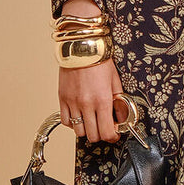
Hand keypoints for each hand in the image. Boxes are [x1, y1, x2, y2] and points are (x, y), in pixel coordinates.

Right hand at [57, 0, 124, 142]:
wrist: (82, 47)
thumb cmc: (99, 61)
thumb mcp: (115, 81)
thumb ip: (118, 102)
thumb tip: (120, 117)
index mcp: (103, 100)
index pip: (107, 132)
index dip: (112, 137)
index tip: (114, 134)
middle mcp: (87, 104)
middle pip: (93, 135)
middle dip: (100, 135)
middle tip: (104, 128)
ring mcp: (73, 102)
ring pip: (78, 131)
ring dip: (86, 130)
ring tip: (91, 122)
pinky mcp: (63, 98)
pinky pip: (66, 121)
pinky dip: (72, 123)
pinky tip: (79, 116)